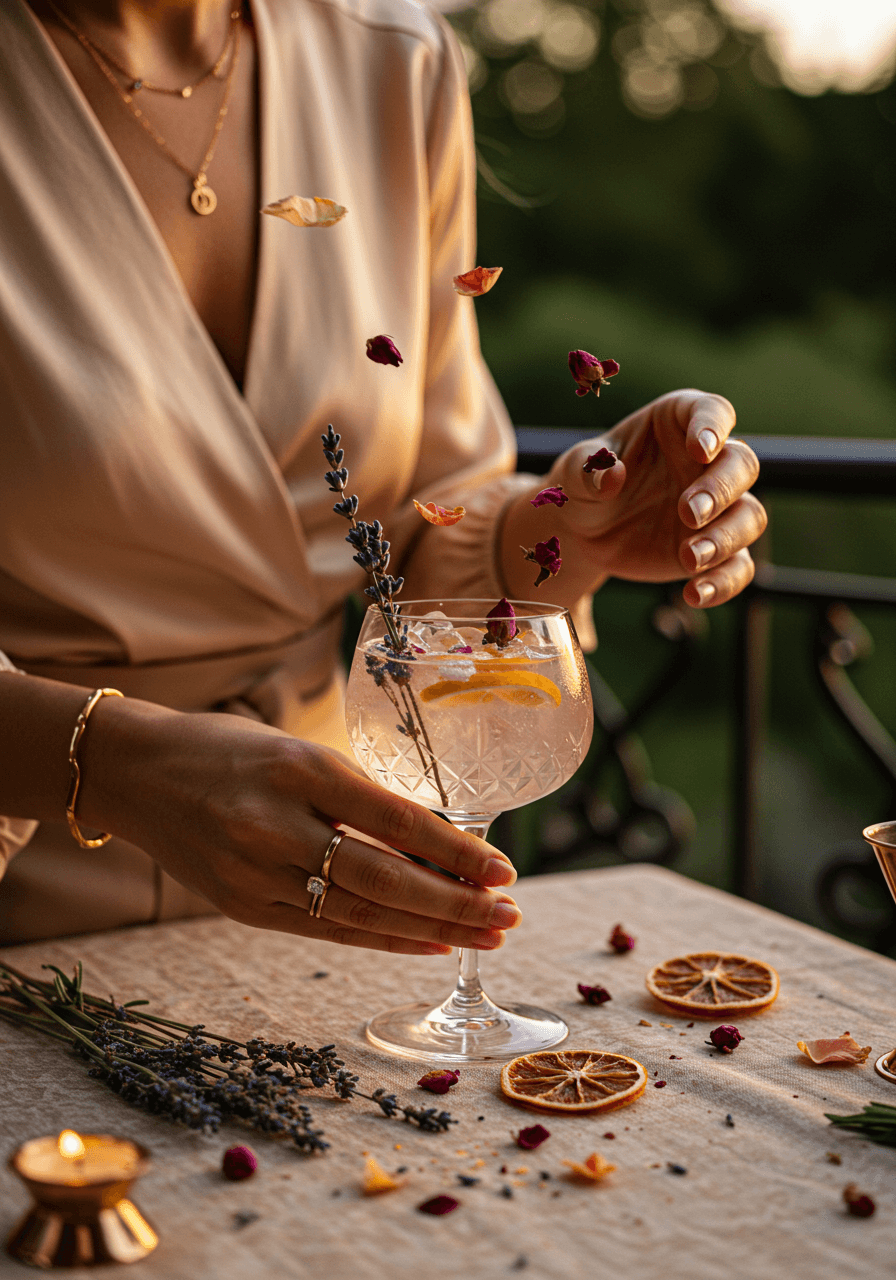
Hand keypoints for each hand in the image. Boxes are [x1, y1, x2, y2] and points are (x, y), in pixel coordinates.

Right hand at [78, 699, 519, 953]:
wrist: (134, 773)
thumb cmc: (228, 750)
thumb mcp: (299, 751)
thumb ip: (358, 796)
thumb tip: (435, 843)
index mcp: (300, 768)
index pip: (397, 821)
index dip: (457, 852)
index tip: (504, 869)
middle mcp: (277, 825)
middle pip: (385, 878)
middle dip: (455, 903)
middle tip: (509, 915)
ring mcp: (255, 872)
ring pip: (360, 912)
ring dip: (429, 929)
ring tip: (483, 935)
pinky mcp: (242, 906)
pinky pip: (326, 930)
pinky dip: (382, 939)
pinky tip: (427, 945)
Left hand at [504, 390, 766, 607]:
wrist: (582, 532)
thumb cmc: (584, 484)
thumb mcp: (574, 473)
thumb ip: (588, 468)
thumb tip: (611, 475)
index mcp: (679, 423)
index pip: (713, 411)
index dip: (713, 427)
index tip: (701, 449)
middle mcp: (709, 462)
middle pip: (742, 465)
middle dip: (721, 490)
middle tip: (688, 513)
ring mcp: (718, 508)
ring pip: (750, 516)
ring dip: (726, 538)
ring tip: (688, 558)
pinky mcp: (716, 549)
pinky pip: (738, 566)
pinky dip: (724, 583)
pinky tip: (694, 594)